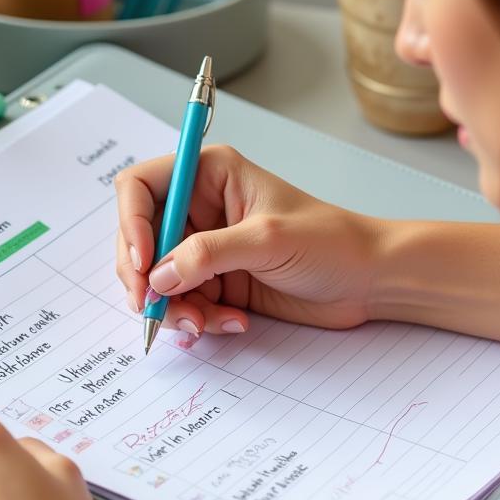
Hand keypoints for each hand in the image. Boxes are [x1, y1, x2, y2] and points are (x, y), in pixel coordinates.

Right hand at [115, 145, 381, 335]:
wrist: (369, 281)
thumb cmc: (331, 242)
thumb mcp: (267, 240)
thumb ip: (208, 255)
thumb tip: (159, 277)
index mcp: (209, 175)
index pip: (139, 187)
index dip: (131, 224)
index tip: (142, 265)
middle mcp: (200, 209)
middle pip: (139, 240)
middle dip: (146, 279)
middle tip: (157, 310)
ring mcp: (206, 249)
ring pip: (158, 280)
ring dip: (175, 307)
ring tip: (206, 324)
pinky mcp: (217, 283)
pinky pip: (183, 304)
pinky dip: (197, 320)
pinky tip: (231, 324)